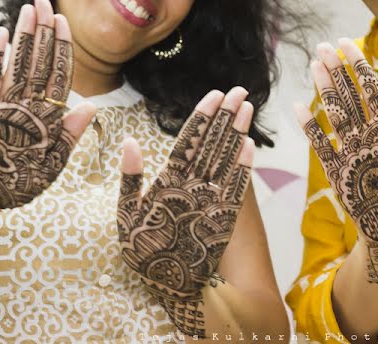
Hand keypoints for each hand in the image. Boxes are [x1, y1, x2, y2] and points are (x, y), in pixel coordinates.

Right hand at [117, 87, 254, 336]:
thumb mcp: (125, 216)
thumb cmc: (144, 249)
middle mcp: (193, 188)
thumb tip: (130, 142)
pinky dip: (245, 166)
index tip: (214, 94)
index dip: (203, 116)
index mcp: (167, 183)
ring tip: (248, 107)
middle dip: (226, 115)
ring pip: (227, 160)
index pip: (188, 141)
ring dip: (238, 132)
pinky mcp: (227, 217)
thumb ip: (129, 179)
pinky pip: (239, 187)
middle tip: (239, 90)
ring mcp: (213, 201)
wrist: (172, 287)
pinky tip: (252, 146)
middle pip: (213, 144)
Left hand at [296, 39, 377, 282]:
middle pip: (348, 97)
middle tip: (322, 46)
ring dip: (323, 88)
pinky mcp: (333, 171)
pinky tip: (297, 105)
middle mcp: (365, 139)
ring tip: (313, 64)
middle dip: (335, 70)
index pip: (371, 90)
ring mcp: (347, 154)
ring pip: (333, 114)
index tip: (345, 44)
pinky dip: (308, 125)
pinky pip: (318, 144)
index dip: (357, 65)